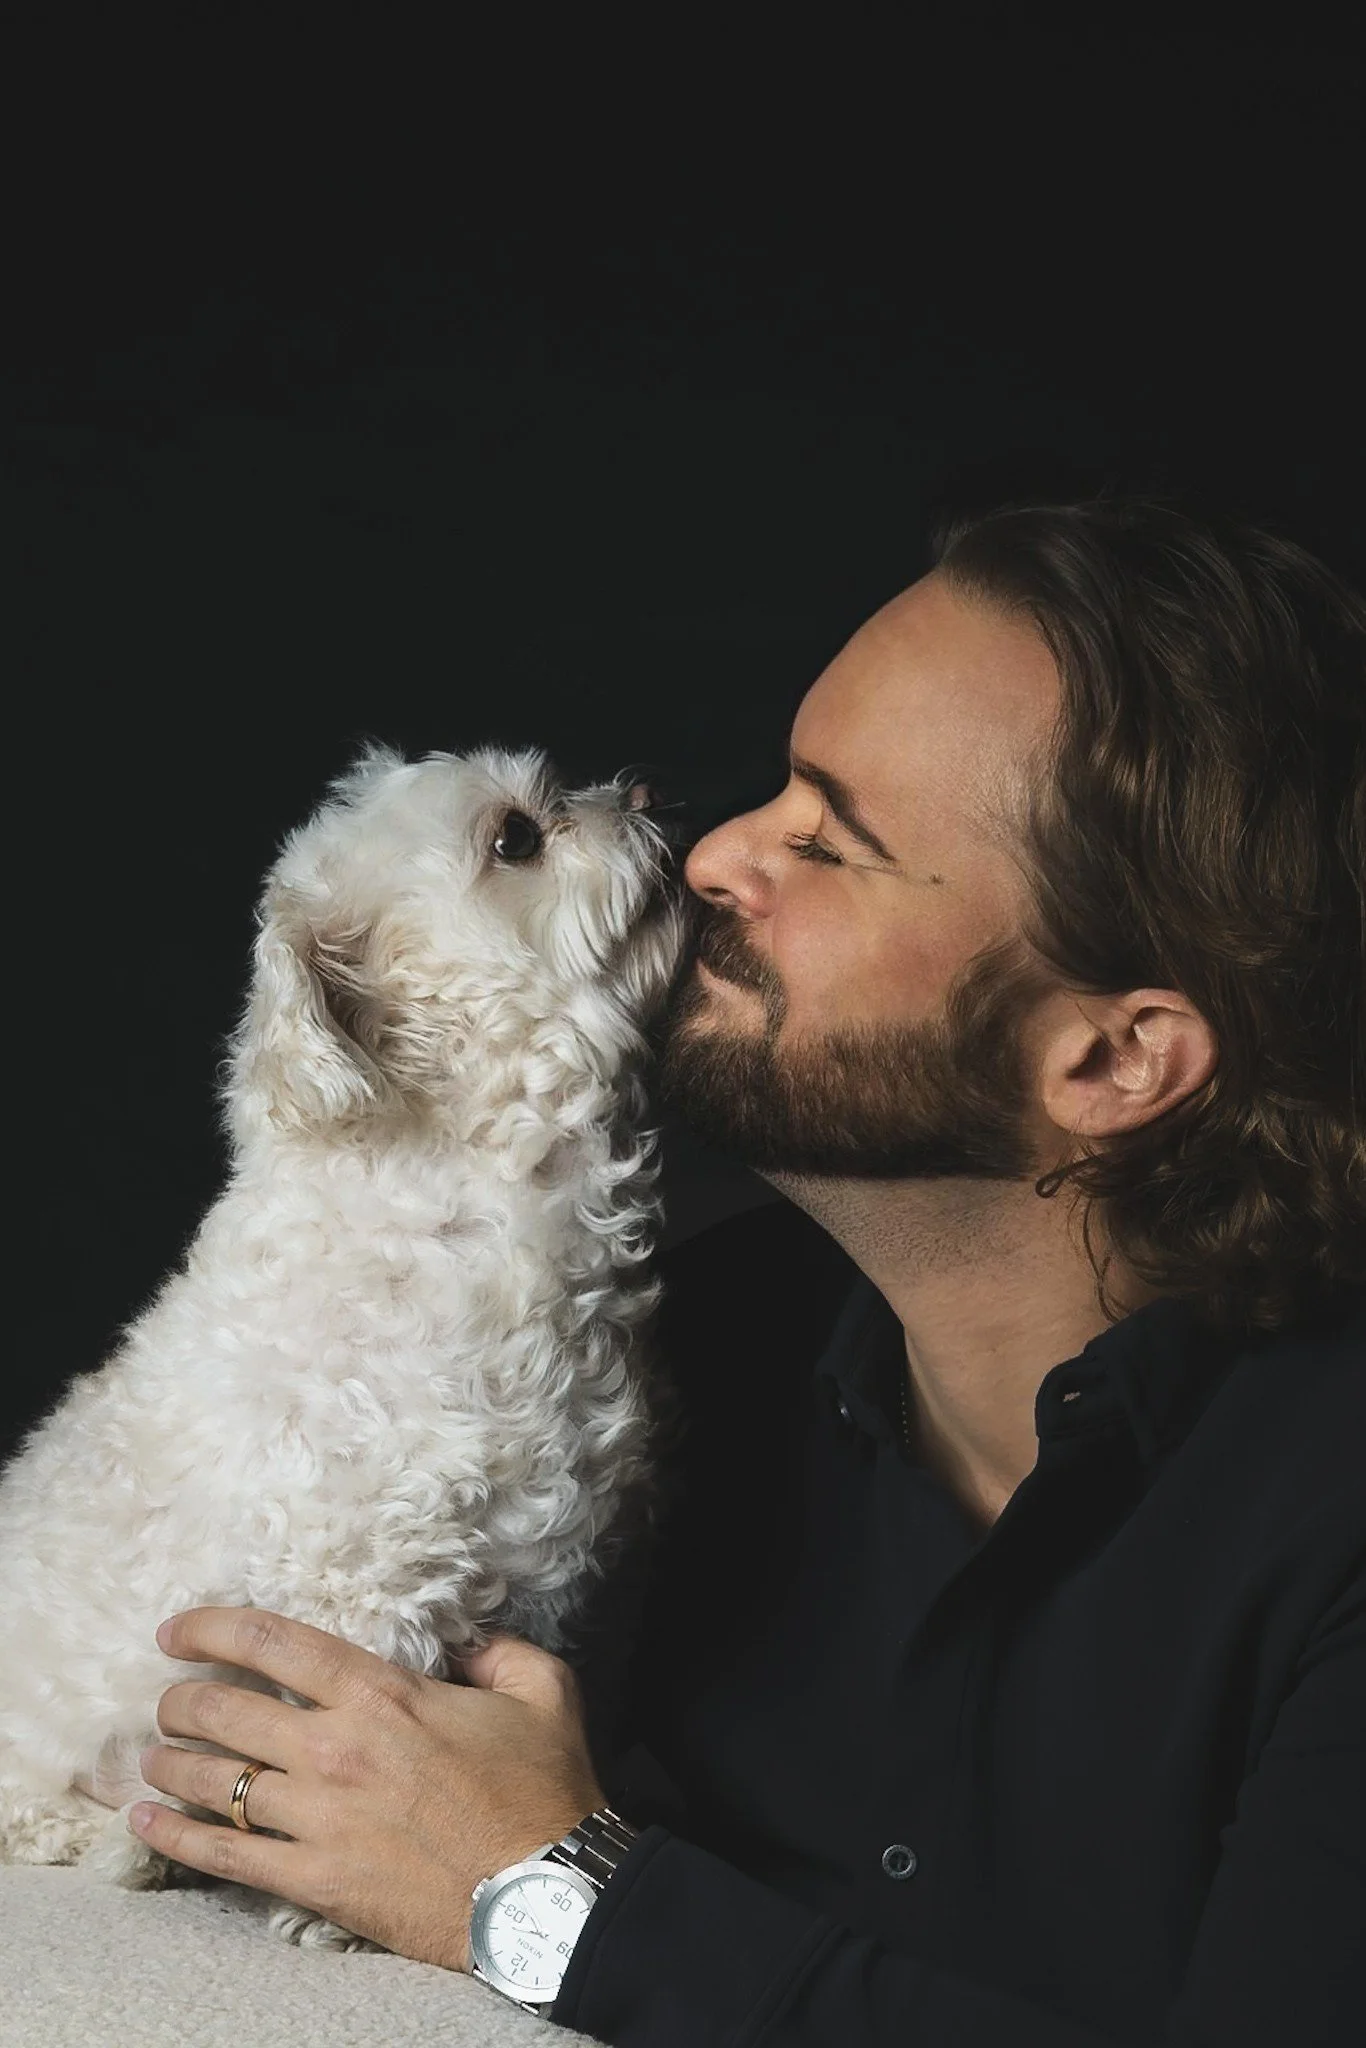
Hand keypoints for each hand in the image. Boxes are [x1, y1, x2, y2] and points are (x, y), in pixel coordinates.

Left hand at [126, 1607, 608, 1972]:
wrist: (544, 1894)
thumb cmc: (545, 1790)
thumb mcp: (543, 1690)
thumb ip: (498, 1648)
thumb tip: (466, 1638)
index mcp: (383, 1694)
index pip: (273, 1644)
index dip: (212, 1629)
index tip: (177, 1631)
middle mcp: (337, 1748)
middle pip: (225, 1710)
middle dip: (181, 1699)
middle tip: (166, 1699)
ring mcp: (319, 1817)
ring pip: (214, 1780)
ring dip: (169, 1763)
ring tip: (149, 1757)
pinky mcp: (314, 1880)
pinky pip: (224, 1855)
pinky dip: (174, 1837)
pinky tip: (143, 1823)